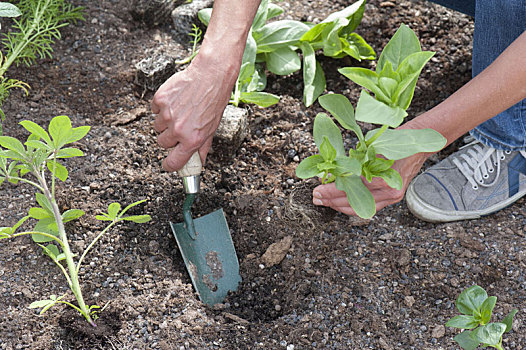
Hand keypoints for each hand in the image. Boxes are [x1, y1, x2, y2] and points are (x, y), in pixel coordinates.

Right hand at [151, 53, 237, 171]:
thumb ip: (203, 146)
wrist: (210, 76)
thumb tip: (200, 162)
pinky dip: (161, 107)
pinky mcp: (160, 100)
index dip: (169, 166)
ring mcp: (167, 114)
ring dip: (165, 122)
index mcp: (192, 139)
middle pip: (162, 143)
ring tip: (179, 111)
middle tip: (179, 127)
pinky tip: (175, 100)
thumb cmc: (214, 101)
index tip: (168, 165)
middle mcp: (178, 129)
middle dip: (169, 138)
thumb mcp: (212, 127)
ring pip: (157, 127)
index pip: (174, 162)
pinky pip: (154, 110)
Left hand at [312, 152, 427, 215]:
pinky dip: (353, 206)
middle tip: (315, 197)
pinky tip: (339, 203)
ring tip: (324, 201)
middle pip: (354, 201)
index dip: (332, 191)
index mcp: (383, 177)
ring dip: (339, 206)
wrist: (419, 143)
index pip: (351, 188)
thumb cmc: (395, 139)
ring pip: (361, 208)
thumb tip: (332, 169)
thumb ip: (354, 161)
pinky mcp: (392, 198)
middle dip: (331, 201)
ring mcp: (392, 196)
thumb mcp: (372, 146)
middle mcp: (388, 190)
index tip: (317, 189)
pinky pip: (369, 207)